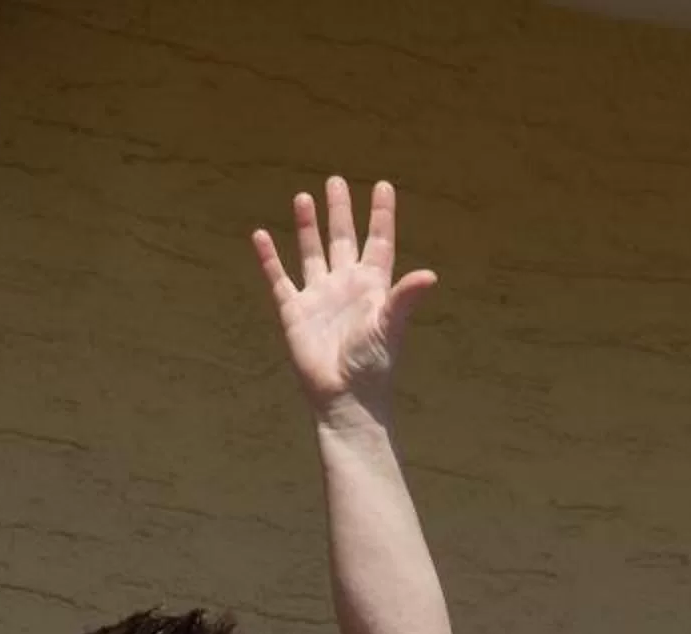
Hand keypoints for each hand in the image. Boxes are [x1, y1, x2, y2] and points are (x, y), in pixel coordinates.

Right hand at [252, 177, 437, 414]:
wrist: (345, 396)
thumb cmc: (373, 364)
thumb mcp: (390, 326)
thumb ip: (406, 298)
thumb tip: (430, 275)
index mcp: (372, 286)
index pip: (378, 242)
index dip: (381, 215)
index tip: (383, 186)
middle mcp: (346, 286)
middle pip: (342, 239)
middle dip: (340, 211)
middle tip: (335, 181)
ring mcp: (319, 296)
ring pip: (312, 252)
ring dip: (307, 226)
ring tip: (304, 197)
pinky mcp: (294, 310)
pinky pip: (278, 277)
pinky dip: (269, 257)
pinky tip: (260, 235)